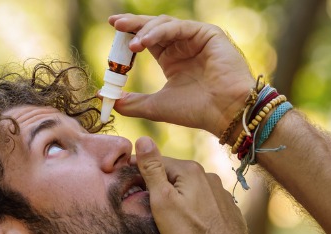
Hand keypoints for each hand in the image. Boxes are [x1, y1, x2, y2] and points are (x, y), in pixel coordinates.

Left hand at [109, 14, 254, 136]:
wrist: (224, 113)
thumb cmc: (196, 111)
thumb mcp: (156, 106)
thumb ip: (132, 102)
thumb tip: (105, 99)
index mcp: (173, 59)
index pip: (146, 40)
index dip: (129, 34)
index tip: (112, 29)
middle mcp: (183, 46)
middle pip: (153, 27)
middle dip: (133, 24)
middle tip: (115, 23)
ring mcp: (196, 38)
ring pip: (165, 25)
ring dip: (145, 31)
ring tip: (131, 45)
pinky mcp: (208, 33)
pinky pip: (179, 28)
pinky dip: (159, 33)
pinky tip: (145, 42)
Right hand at [133, 137, 254, 233]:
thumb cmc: (190, 231)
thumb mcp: (162, 200)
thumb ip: (152, 169)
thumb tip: (142, 139)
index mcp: (190, 169)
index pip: (156, 161)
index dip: (139, 169)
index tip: (125, 178)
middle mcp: (207, 175)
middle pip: (174, 174)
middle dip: (158, 183)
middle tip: (142, 199)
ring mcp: (219, 191)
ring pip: (189, 188)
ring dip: (176, 195)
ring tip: (164, 213)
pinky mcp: (225, 206)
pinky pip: (202, 201)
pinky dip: (191, 206)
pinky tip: (187, 220)